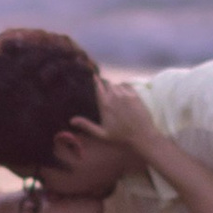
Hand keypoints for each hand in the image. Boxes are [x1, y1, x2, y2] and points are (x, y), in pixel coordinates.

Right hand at [51, 75, 168, 180]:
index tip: (93, 76)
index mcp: (105, 104)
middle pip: (107, 83)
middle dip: (105, 86)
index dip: (96, 81)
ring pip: (117, 84)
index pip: (98, 86)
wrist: (141, 136)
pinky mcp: (135, 95)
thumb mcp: (101, 133)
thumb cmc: (120, 136)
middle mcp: (114, 96)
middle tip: (106, 92)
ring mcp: (126, 94)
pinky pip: (127, 85)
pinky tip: (123, 93)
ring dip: (115, 88)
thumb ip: (86, 125)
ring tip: (115, 95)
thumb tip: (71, 120)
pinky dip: (123, 87)